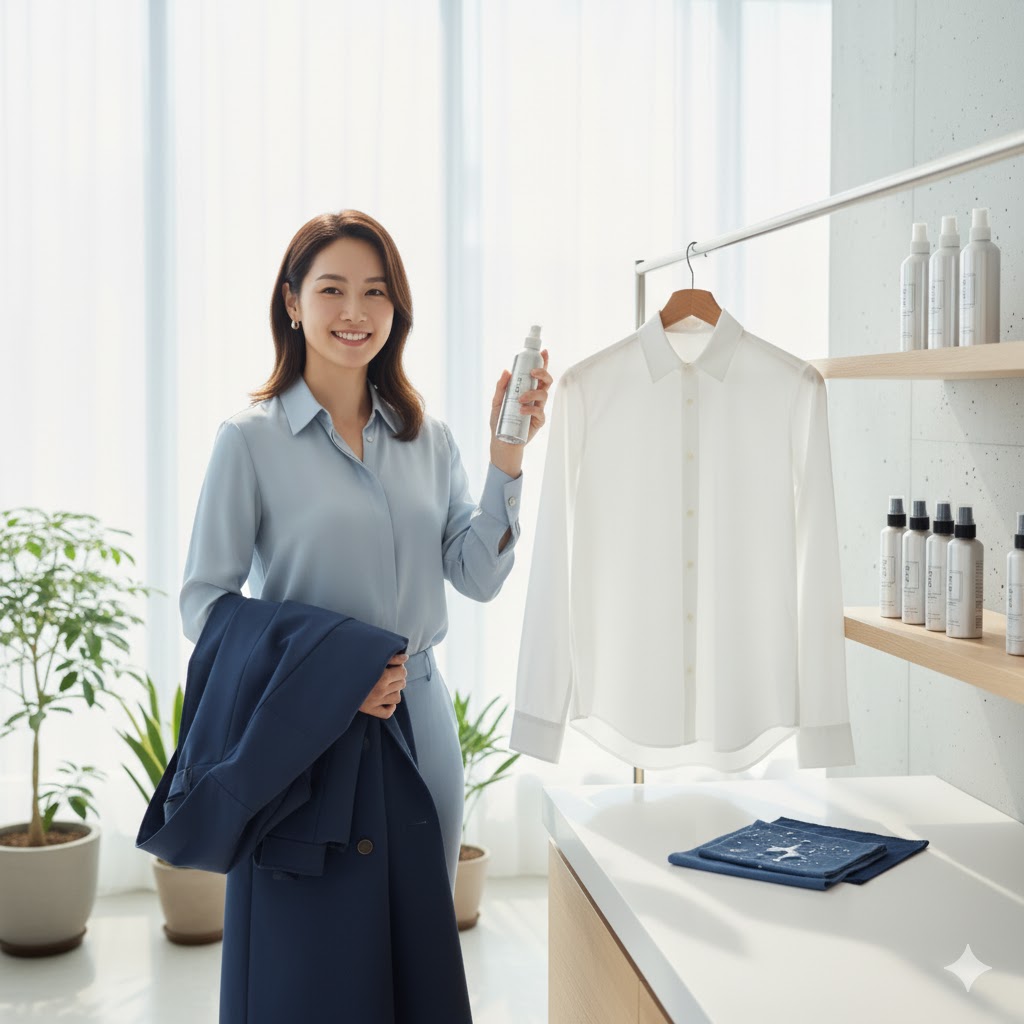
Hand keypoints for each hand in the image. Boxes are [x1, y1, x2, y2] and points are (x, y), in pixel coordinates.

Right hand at [359, 653, 407, 718]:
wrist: (334, 680)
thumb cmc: (354, 665)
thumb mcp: (372, 658)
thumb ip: (391, 657)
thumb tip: (405, 657)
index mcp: (382, 677)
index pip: (403, 672)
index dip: (399, 667)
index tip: (392, 665)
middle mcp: (380, 691)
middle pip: (402, 683)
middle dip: (397, 677)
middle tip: (388, 674)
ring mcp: (376, 702)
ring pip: (398, 697)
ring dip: (394, 690)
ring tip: (385, 685)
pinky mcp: (370, 711)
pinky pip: (388, 712)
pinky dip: (390, 706)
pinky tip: (385, 699)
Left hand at [489, 350, 552, 474]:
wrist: (501, 441)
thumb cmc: (500, 421)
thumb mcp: (497, 401)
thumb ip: (501, 387)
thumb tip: (506, 371)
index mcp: (527, 389)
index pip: (537, 374)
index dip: (543, 362)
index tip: (544, 352)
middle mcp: (535, 397)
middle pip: (546, 381)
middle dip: (542, 373)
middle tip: (532, 372)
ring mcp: (538, 408)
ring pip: (544, 394)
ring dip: (532, 393)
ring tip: (520, 399)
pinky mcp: (539, 420)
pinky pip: (540, 411)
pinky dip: (531, 409)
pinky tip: (521, 410)